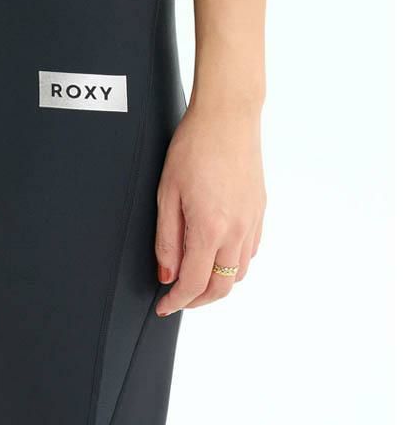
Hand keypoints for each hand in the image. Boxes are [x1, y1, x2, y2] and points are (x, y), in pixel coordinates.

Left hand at [154, 99, 265, 315]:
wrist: (228, 117)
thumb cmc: (193, 148)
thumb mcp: (167, 193)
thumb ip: (167, 238)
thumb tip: (167, 274)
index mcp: (210, 228)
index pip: (195, 282)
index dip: (177, 301)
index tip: (164, 306)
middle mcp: (237, 230)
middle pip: (221, 287)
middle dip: (198, 300)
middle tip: (178, 297)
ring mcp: (253, 221)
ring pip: (239, 273)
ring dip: (217, 284)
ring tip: (196, 276)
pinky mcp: (260, 210)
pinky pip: (250, 251)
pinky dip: (233, 264)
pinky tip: (217, 252)